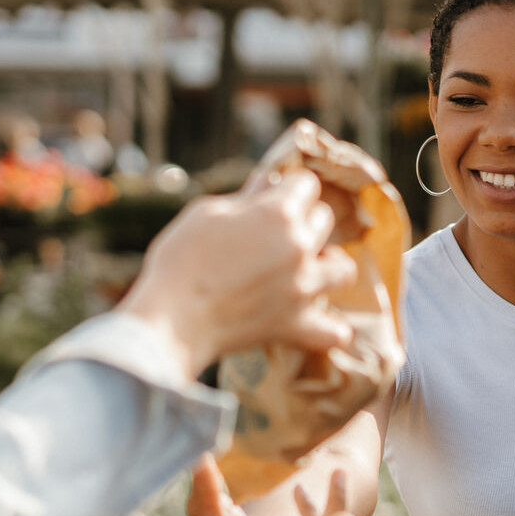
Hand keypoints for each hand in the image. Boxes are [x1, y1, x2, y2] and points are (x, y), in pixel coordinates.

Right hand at [117, 171, 357, 376]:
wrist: (171, 320)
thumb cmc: (179, 261)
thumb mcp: (206, 214)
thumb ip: (245, 198)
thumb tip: (268, 184)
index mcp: (278, 213)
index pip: (306, 183)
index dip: (288, 188)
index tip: (273, 199)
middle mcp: (299, 246)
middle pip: (325, 220)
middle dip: (304, 221)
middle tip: (276, 236)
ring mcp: (304, 288)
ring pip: (344, 269)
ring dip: (328, 267)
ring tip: (305, 272)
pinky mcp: (298, 325)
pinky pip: (336, 332)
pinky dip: (329, 329)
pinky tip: (315, 320)